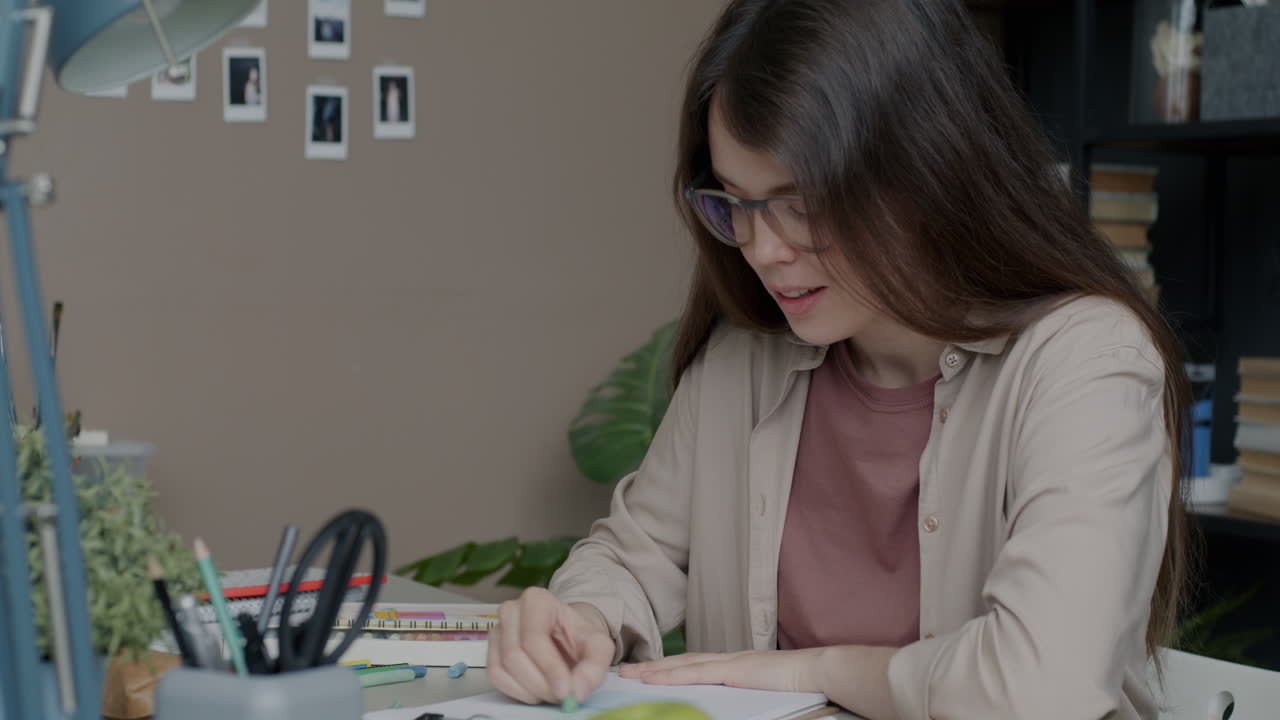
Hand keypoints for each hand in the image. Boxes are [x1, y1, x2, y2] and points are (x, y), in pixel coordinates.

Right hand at [487, 587, 615, 704]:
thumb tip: (577, 690)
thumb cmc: (579, 637)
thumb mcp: (599, 646)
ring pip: (502, 669)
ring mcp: (497, 631)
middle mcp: (511, 610)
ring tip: (552, 691)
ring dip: (529, 690)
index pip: (534, 637)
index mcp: (537, 599)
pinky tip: (536, 690)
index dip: (549, 668)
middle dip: (540, 683)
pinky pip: (496, 677)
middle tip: (562, 696)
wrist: (567, 637)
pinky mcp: (490, 651)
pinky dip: (517, 692)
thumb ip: (595, 666)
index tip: (566, 690)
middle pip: (515, 655)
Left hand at [619, 649, 825, 693]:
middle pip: (682, 661)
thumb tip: (718, 704)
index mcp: (734, 664)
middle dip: (653, 667)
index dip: (668, 668)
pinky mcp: (735, 670)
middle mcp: (728, 659)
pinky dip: (674, 675)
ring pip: (684, 664)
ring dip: (656, 670)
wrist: (817, 671)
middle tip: (626, 672)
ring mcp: (730, 662)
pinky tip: (655, 679)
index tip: (646, 672)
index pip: (693, 664)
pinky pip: (698, 672)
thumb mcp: (760, 690)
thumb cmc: (796, 684)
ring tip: (632, 675)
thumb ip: (739, 694)